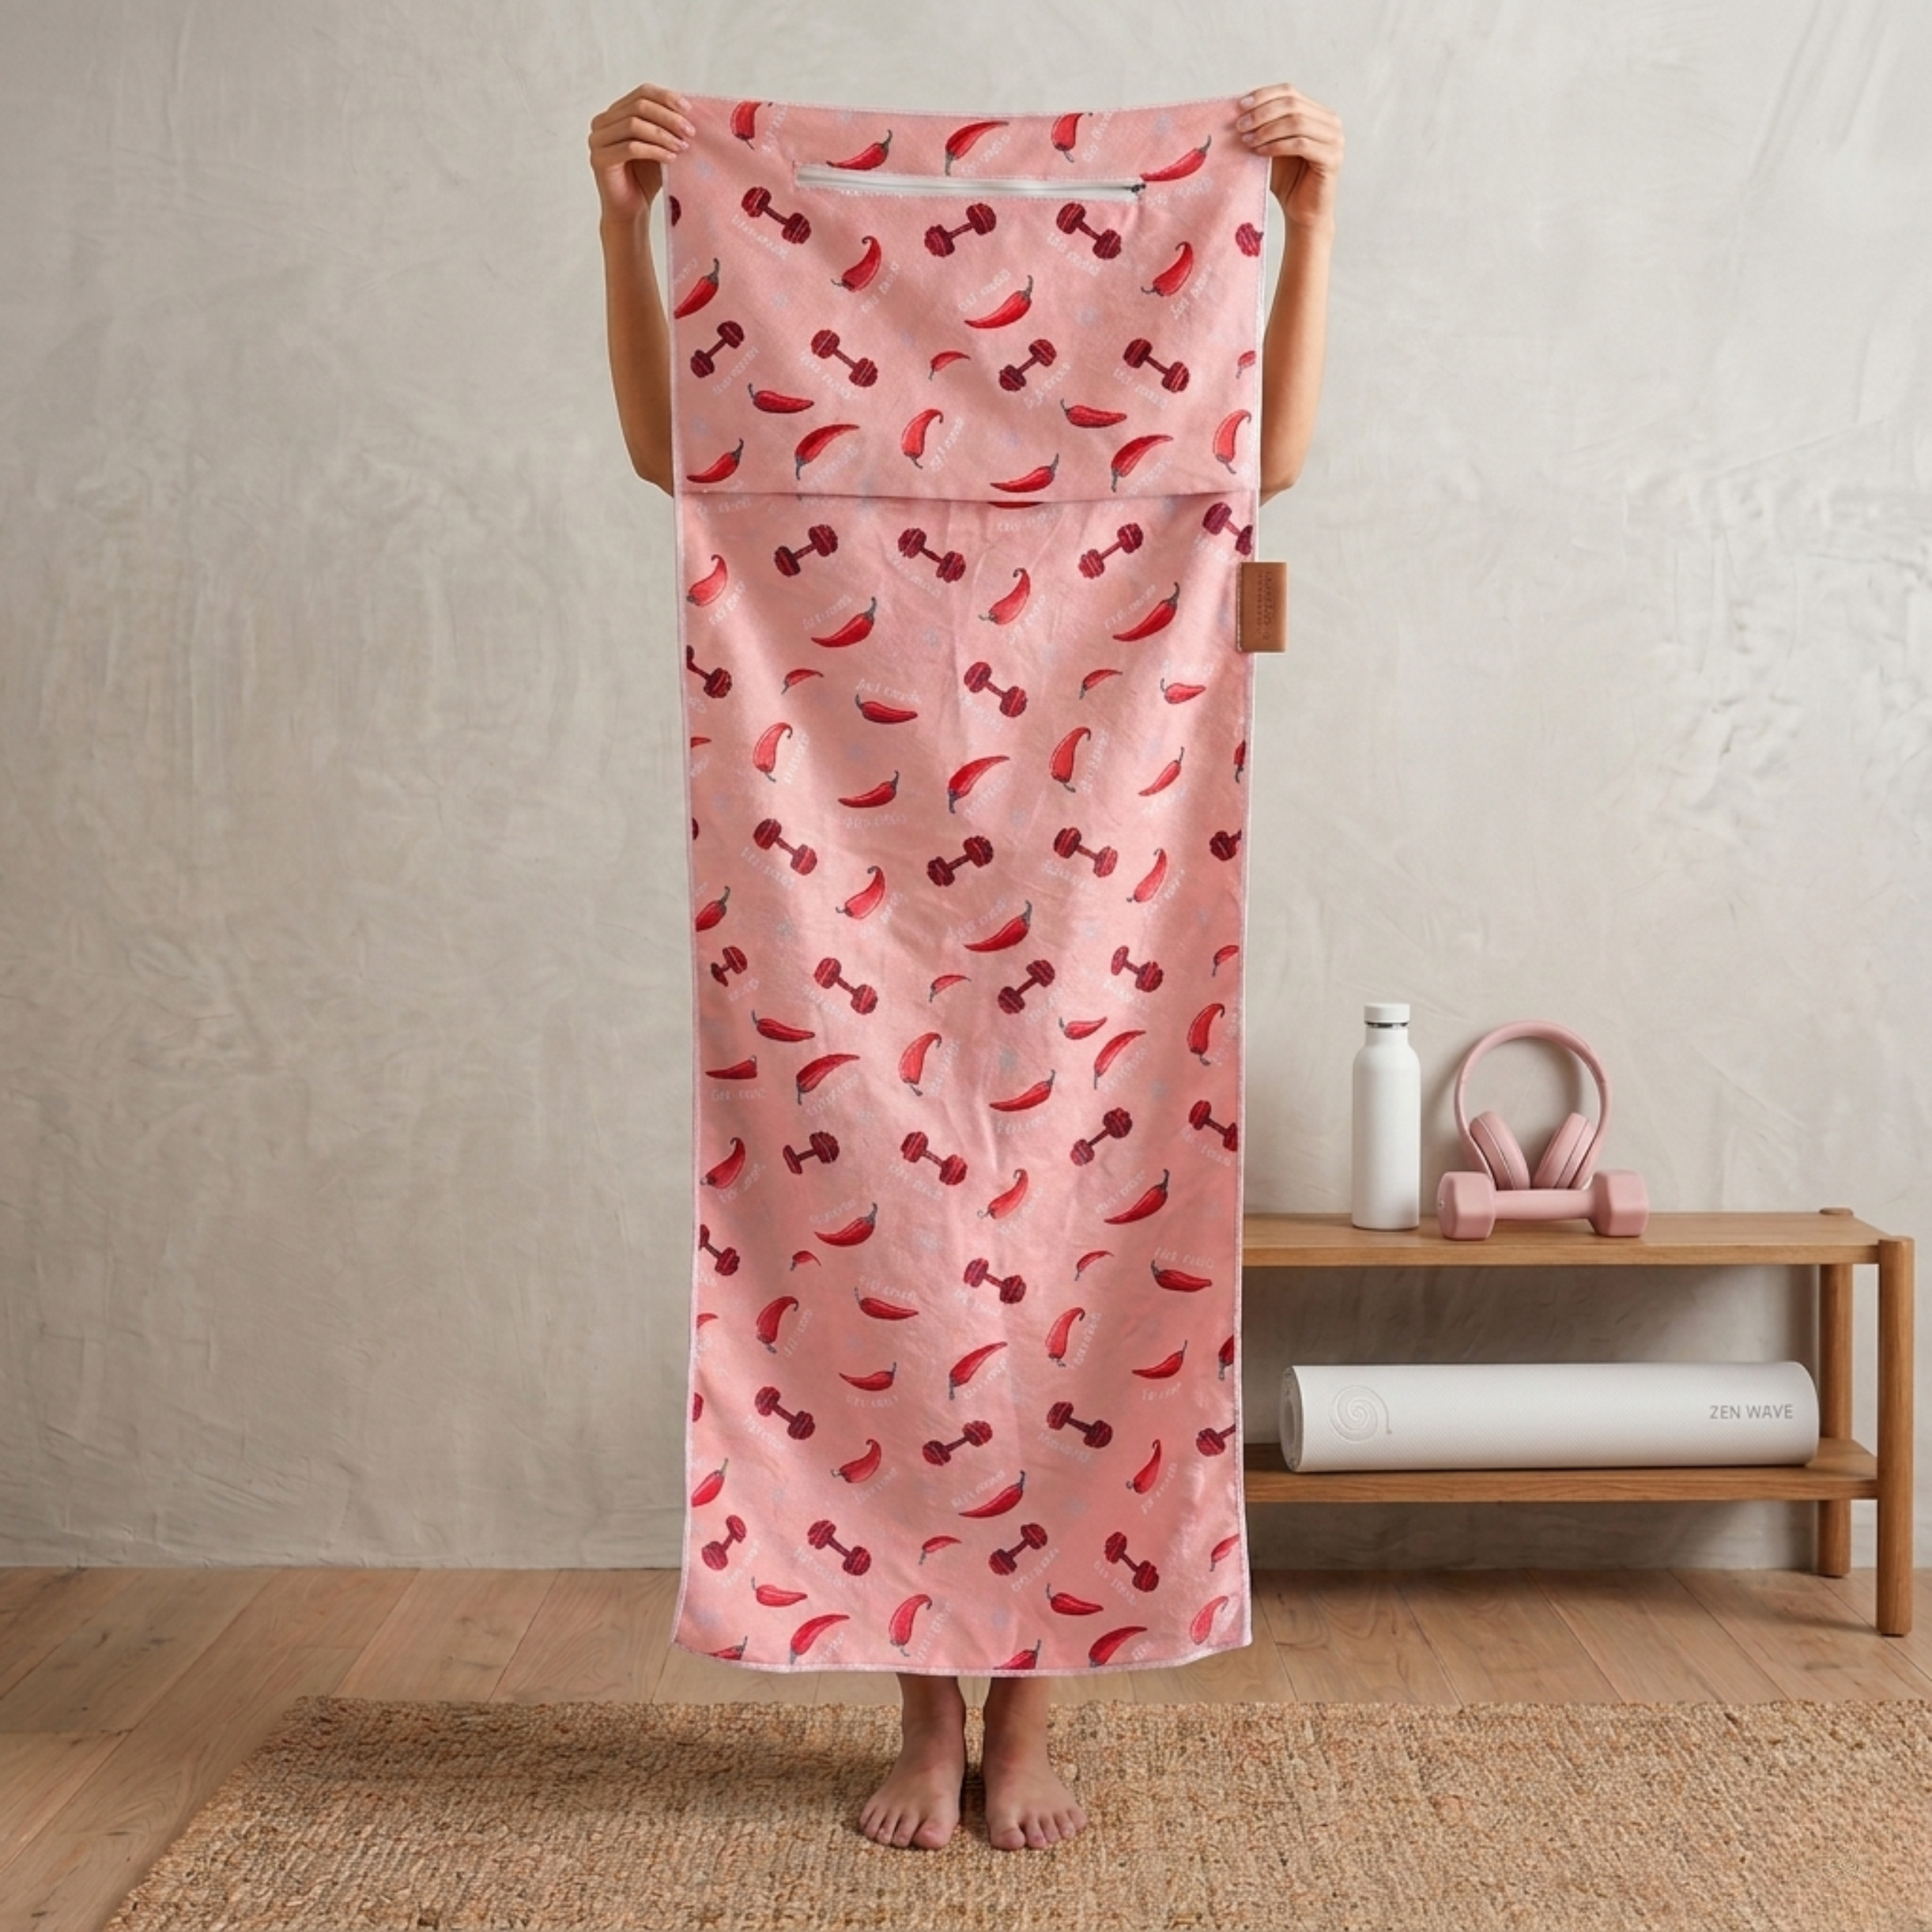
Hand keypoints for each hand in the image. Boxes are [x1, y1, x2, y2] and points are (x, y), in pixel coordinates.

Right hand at [589, 83, 691, 223]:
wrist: (632, 211)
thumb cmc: (647, 178)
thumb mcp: (659, 145)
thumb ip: (666, 126)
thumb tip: (690, 110)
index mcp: (615, 113)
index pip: (641, 93)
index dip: (666, 98)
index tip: (689, 110)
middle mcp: (602, 122)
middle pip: (638, 106)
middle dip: (668, 118)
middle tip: (690, 132)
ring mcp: (597, 140)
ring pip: (633, 125)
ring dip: (662, 135)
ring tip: (683, 147)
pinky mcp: (599, 159)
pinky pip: (630, 148)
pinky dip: (653, 151)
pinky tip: (671, 159)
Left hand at [1235, 84, 1342, 228]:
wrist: (1302, 212)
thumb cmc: (1286, 180)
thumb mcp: (1271, 146)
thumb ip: (1263, 126)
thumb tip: (1237, 108)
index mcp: (1317, 112)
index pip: (1289, 91)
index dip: (1263, 95)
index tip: (1239, 106)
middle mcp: (1330, 122)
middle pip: (1292, 104)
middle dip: (1262, 113)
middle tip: (1240, 126)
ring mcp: (1334, 139)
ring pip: (1296, 122)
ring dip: (1267, 129)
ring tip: (1247, 140)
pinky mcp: (1332, 158)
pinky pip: (1300, 144)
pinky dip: (1277, 146)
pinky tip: (1259, 152)